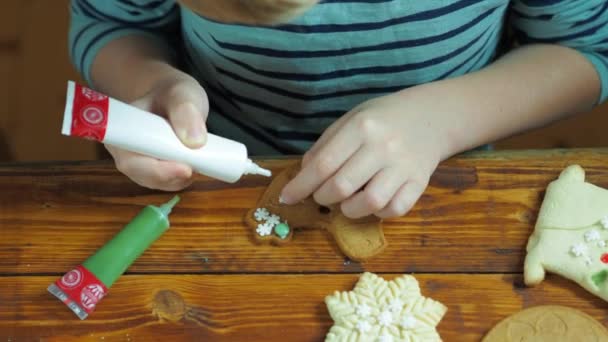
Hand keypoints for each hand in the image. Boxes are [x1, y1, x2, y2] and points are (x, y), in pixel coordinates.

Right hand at [106, 74, 208, 190]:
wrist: (173, 98)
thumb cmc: (173, 94)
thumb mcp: (182, 93)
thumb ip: (186, 111)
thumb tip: (195, 141)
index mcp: (123, 126)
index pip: (129, 154)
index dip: (153, 168)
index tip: (183, 168)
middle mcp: (125, 148)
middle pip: (141, 173)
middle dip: (170, 177)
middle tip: (195, 170)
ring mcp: (138, 161)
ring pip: (155, 181)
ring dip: (179, 178)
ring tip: (199, 161)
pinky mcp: (151, 170)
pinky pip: (165, 182)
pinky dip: (181, 178)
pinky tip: (194, 165)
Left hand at [280, 87, 448, 218]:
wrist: (431, 116)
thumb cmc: (383, 118)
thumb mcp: (350, 120)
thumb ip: (326, 145)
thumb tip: (303, 174)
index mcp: (362, 127)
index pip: (323, 164)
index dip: (300, 185)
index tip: (286, 197)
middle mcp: (383, 147)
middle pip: (342, 186)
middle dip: (322, 197)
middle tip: (321, 195)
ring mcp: (404, 166)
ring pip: (370, 202)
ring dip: (348, 210)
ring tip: (345, 201)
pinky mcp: (420, 182)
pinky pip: (395, 209)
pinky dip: (378, 213)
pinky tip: (372, 202)